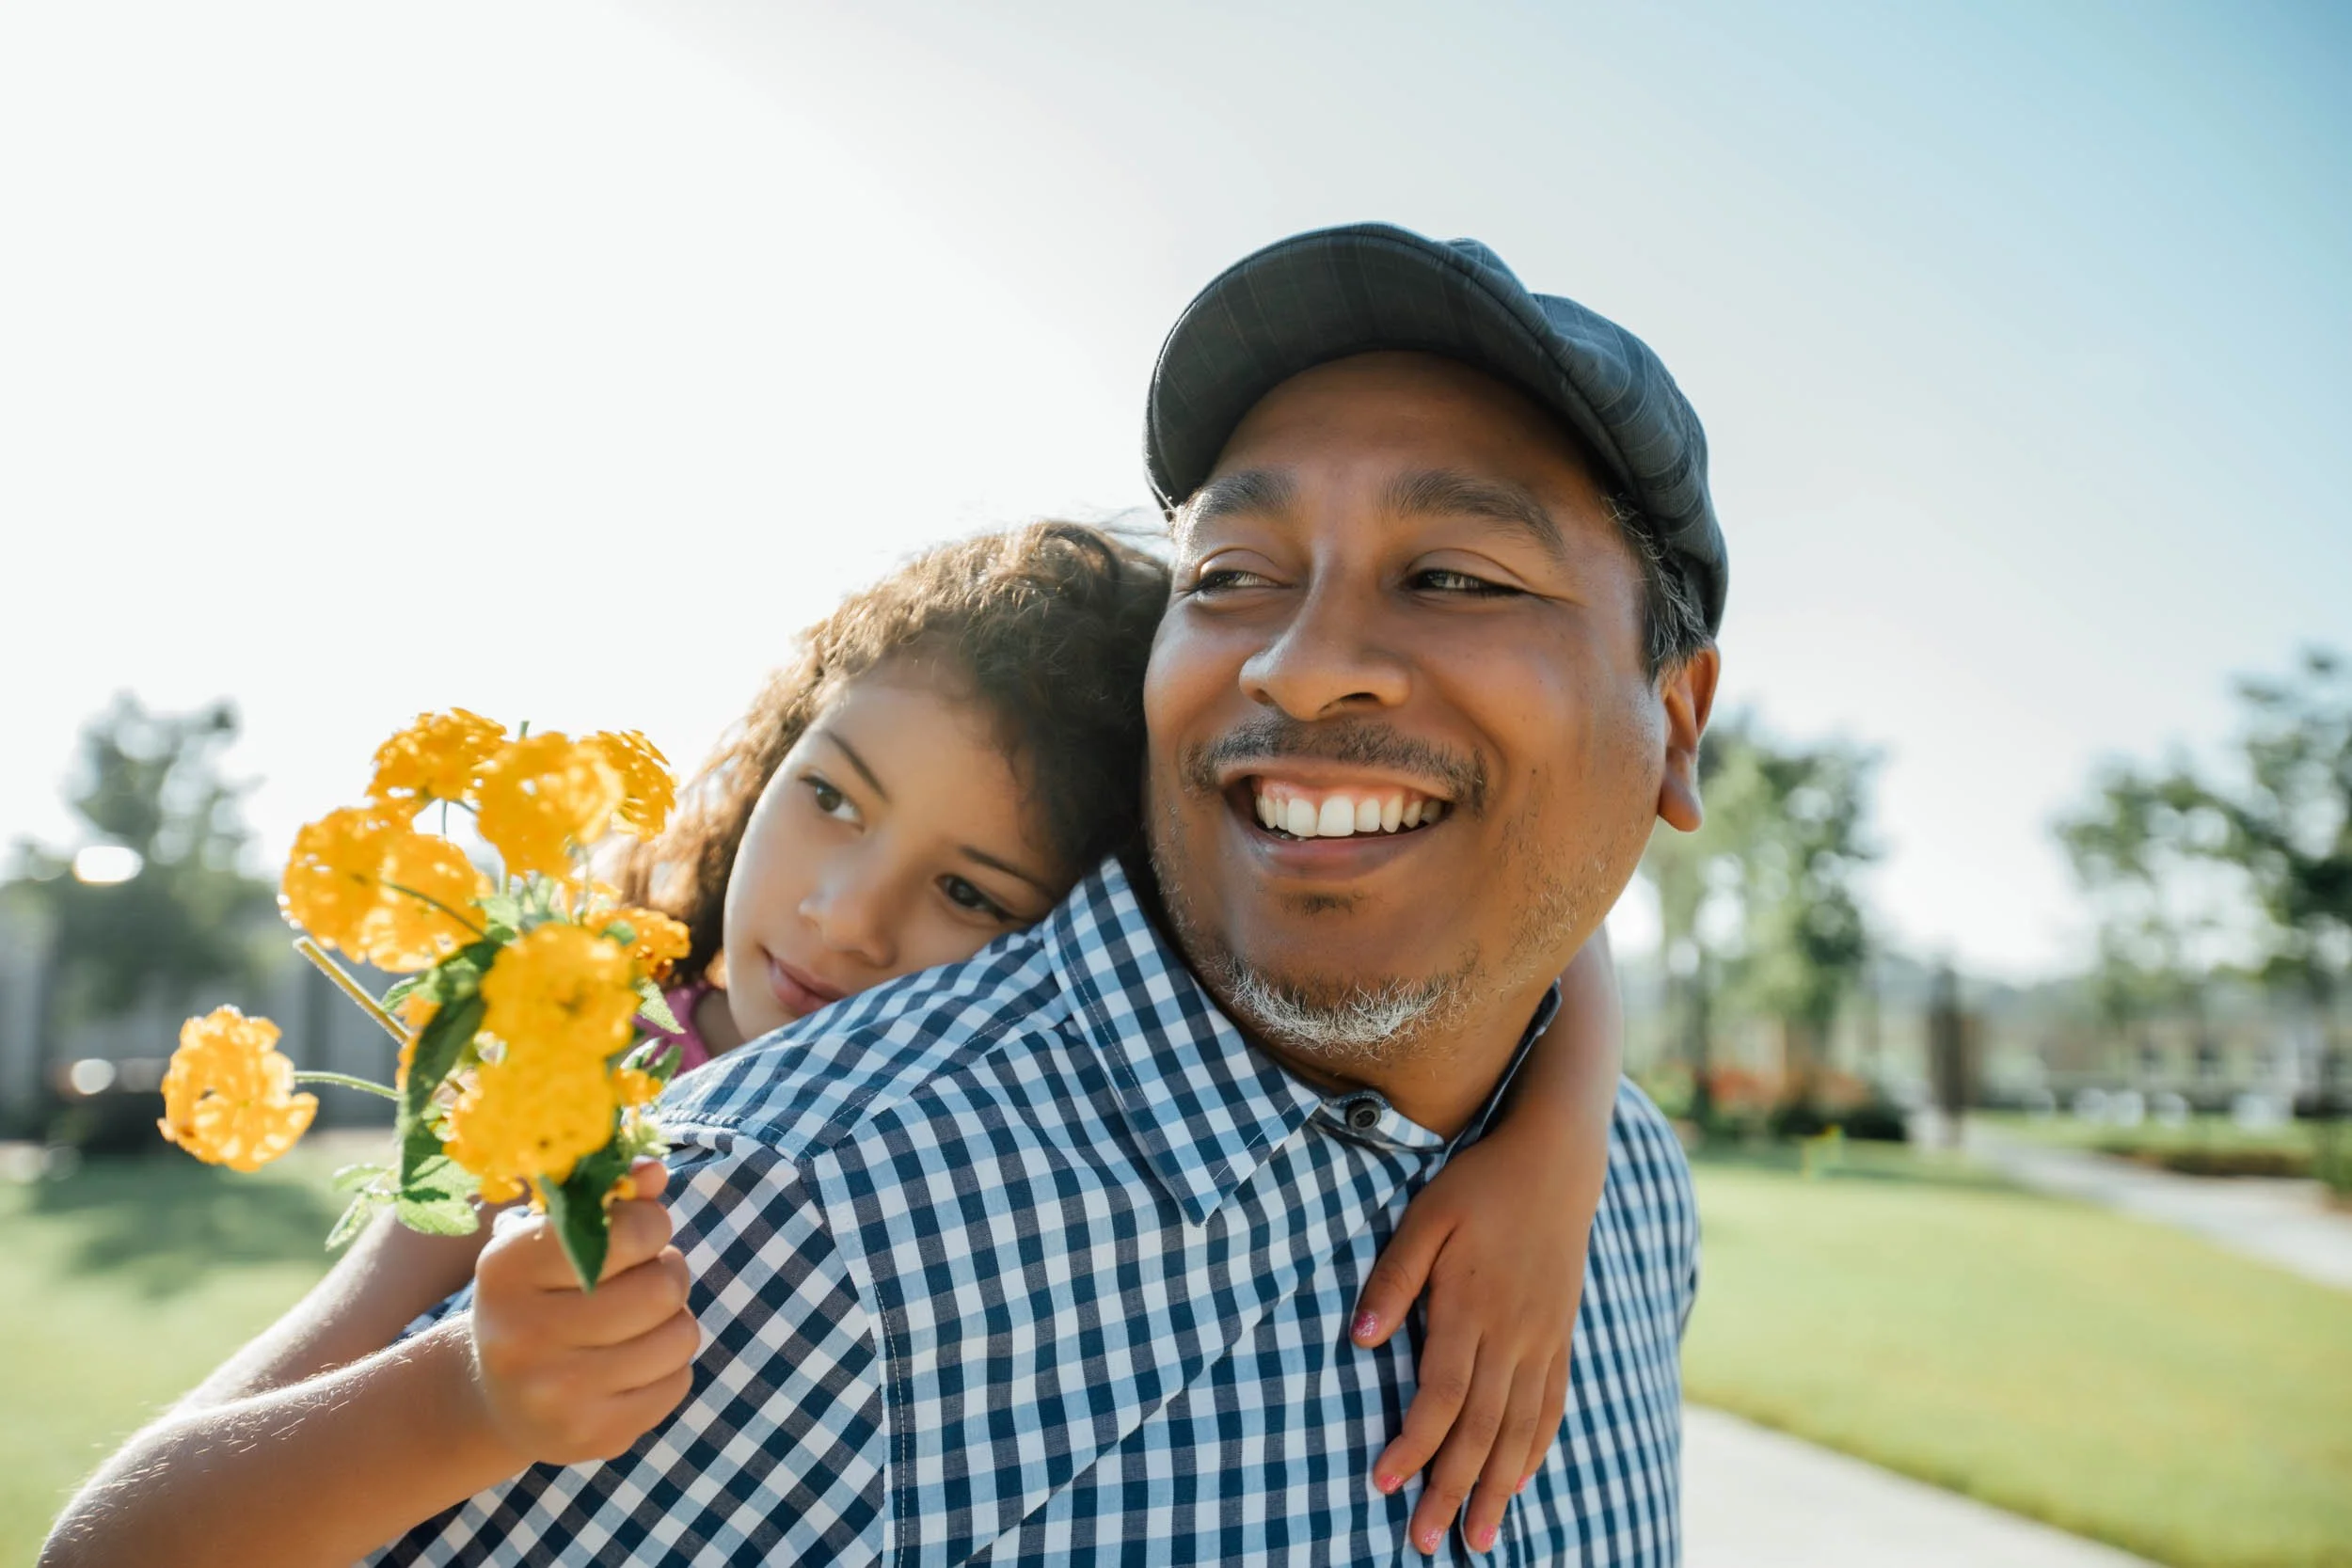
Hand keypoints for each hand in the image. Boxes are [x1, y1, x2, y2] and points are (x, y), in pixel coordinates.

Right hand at [466, 1159, 700, 1465]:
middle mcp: (523, 1336)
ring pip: (680, 1335)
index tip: (640, 1233)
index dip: (650, 1225)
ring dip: (674, 1319)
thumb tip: (654, 1171)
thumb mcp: (552, 1241)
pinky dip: (669, 1366)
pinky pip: (678, 1383)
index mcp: (507, 1269)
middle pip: (661, 1287)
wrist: (494, 1396)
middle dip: (667, 1273)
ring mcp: (556, 1395)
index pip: (623, 1231)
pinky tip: (633, 1363)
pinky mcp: (593, 1438)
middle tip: (646, 1277)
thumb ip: (608, 1200)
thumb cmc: (538, 1297)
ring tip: (642, 1319)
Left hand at [1351, 1128, 1591, 1555]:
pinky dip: (1535, 1449)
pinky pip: (1551, 1405)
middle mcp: (1511, 1336)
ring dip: (1496, 1487)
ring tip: (1478, 1537)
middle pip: (1480, 1429)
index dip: (1413, 1446)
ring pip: (1519, 1429)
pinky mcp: (1560, 1336)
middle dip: (1451, 1489)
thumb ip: (1393, 1280)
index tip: (1385, 1484)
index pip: (1440, 1397)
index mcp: (1470, 1309)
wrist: (1555, 1164)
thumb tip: (1359, 1340)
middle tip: (1428, 1542)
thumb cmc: (1477, 1186)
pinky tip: (1519, 1482)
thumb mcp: (1424, 1218)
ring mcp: (1542, 1340)